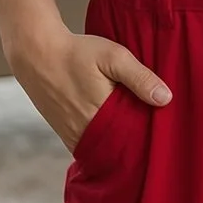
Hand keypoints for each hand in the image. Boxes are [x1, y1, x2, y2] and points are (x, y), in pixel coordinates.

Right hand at [8, 27, 173, 151]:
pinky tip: (113, 131)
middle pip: (118, 149)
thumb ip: (140, 78)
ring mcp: (72, 135)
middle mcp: (84, 132)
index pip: (132, 142)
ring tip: (134, 133)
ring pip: (103, 150)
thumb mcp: (114, 57)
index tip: (161, 135)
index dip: (147, 140)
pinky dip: (101, 143)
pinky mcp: (64, 132)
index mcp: (101, 117)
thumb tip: (166, 99)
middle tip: (151, 136)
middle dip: (134, 145)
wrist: (36, 53)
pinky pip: (88, 146)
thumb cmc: (77, 53)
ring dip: (117, 145)